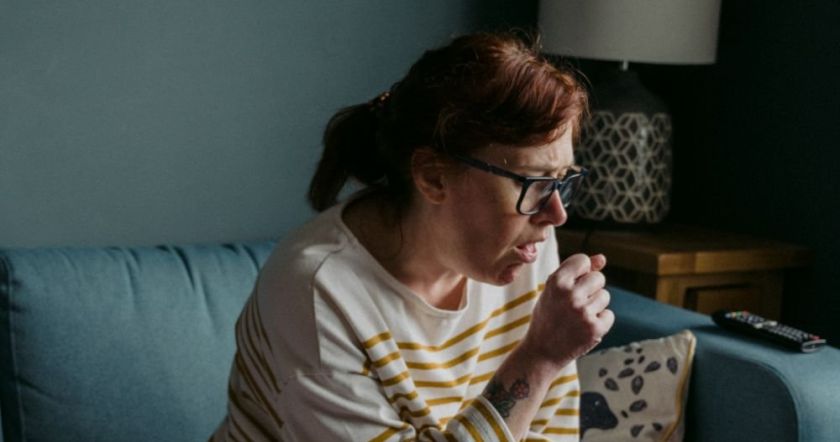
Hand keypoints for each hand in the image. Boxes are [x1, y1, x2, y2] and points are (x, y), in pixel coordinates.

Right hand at [520, 253, 614, 369]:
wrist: (541, 351)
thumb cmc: (549, 316)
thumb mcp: (554, 290)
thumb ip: (576, 271)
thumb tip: (602, 258)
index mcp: (556, 281)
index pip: (583, 260)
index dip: (581, 271)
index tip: (572, 283)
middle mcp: (570, 295)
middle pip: (599, 278)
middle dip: (591, 288)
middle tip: (574, 304)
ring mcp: (583, 313)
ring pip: (605, 296)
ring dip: (595, 305)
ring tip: (577, 317)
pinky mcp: (594, 329)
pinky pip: (609, 315)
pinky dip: (600, 322)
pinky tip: (584, 328)